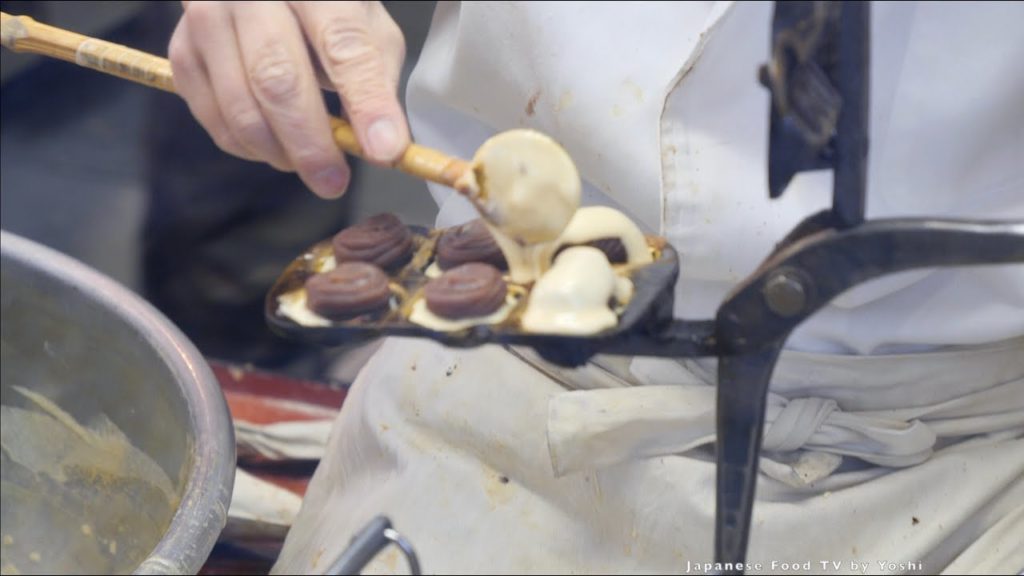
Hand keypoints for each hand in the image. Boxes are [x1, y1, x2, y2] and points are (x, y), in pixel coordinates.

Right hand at [169, 1, 408, 198]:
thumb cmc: (326, 12)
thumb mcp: (369, 30)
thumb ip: (376, 80)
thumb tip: (381, 146)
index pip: (343, 45)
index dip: (366, 103)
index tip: (384, 151)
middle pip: (277, 79)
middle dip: (310, 144)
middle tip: (333, 182)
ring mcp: (209, 18)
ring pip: (239, 105)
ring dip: (278, 152)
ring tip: (308, 164)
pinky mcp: (184, 50)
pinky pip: (213, 117)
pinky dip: (247, 146)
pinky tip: (274, 144)